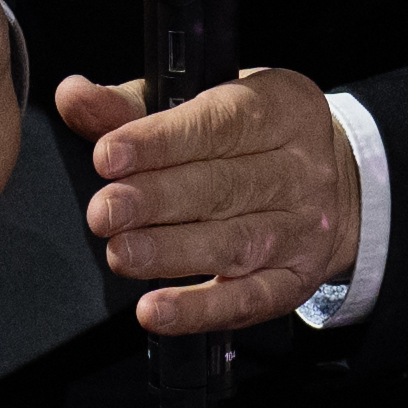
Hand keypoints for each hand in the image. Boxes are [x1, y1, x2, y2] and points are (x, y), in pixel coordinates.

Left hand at [61, 64, 358, 337]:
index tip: (108, 156)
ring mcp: (302, 229)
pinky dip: (200, 309)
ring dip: (172, 252)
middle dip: (157, 201)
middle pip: (225, 187)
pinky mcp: (294, 281)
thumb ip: (132, 105)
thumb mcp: (202, 103)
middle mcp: (301, 168)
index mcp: (281, 108)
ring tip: (120, 253)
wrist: (334, 185)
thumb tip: (74, 97)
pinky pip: (248, 300)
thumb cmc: (250, 137)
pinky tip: (157, 310)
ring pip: (235, 244)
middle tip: (104, 212)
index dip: (161, 142)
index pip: (220, 124)